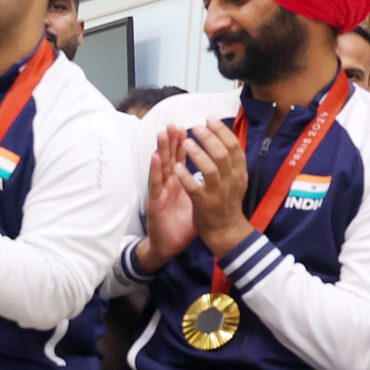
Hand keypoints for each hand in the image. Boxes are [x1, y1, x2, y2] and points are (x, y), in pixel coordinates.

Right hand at [134, 126, 196, 273]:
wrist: (168, 246)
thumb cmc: (182, 225)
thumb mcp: (196, 203)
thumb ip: (200, 188)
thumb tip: (215, 176)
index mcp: (179, 183)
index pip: (182, 159)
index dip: (185, 143)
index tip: (190, 127)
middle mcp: (168, 184)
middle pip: (170, 158)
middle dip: (173, 140)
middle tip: (173, 123)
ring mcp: (160, 192)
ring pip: (161, 166)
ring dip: (162, 148)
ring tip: (163, 132)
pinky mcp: (154, 203)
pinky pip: (155, 184)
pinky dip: (155, 169)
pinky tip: (155, 156)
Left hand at [174, 118, 252, 259]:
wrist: (226, 231)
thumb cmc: (227, 202)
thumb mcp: (237, 180)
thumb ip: (232, 162)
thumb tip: (226, 138)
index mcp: (239, 172)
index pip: (234, 146)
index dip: (221, 131)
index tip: (208, 119)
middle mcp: (231, 180)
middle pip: (222, 153)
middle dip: (208, 138)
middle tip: (195, 127)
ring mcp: (218, 192)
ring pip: (210, 168)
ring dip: (197, 154)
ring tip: (185, 143)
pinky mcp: (204, 204)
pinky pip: (194, 188)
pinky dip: (186, 176)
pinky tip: (176, 168)